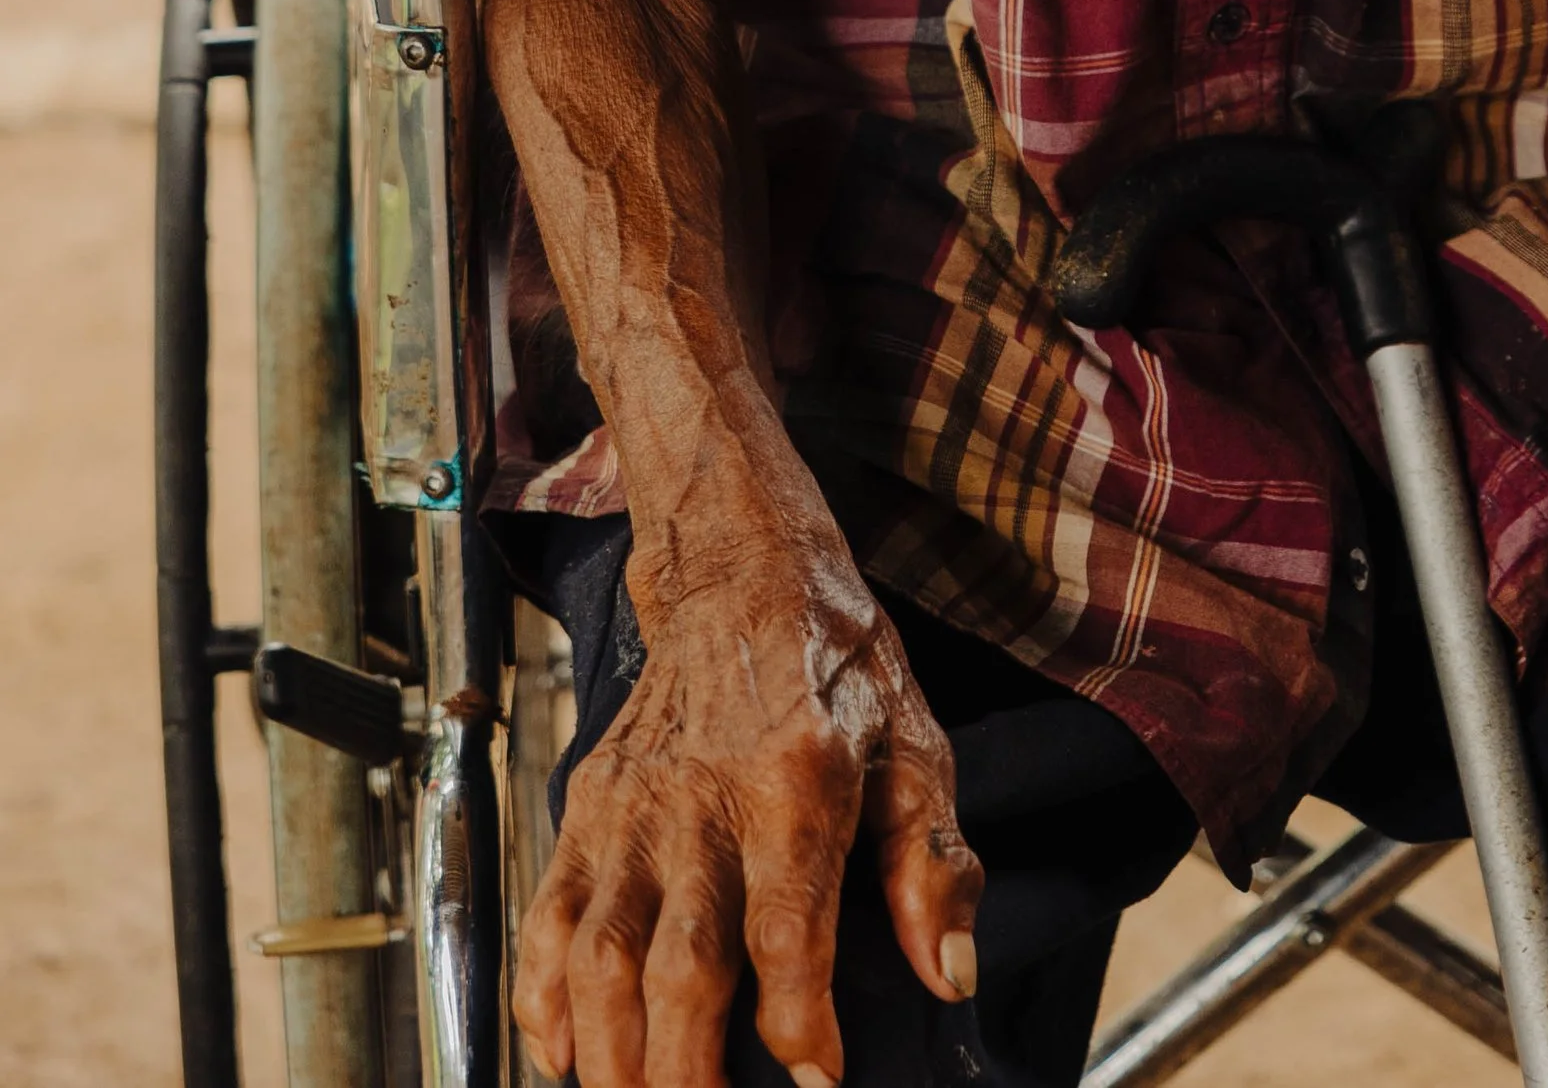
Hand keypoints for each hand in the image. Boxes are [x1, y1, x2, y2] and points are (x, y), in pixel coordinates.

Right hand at [514, 508, 982, 1087]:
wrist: (737, 566)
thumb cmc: (834, 659)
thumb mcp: (913, 739)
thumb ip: (932, 860)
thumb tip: (947, 973)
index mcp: (795, 778)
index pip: (787, 927)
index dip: (799, 1022)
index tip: (818, 1080)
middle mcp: (701, 798)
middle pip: (679, 965)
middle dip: (688, 1073)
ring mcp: (631, 806)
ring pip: (601, 958)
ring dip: (613, 1056)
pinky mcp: (586, 807)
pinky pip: (548, 920)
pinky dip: (544, 1000)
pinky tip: (565, 1056)